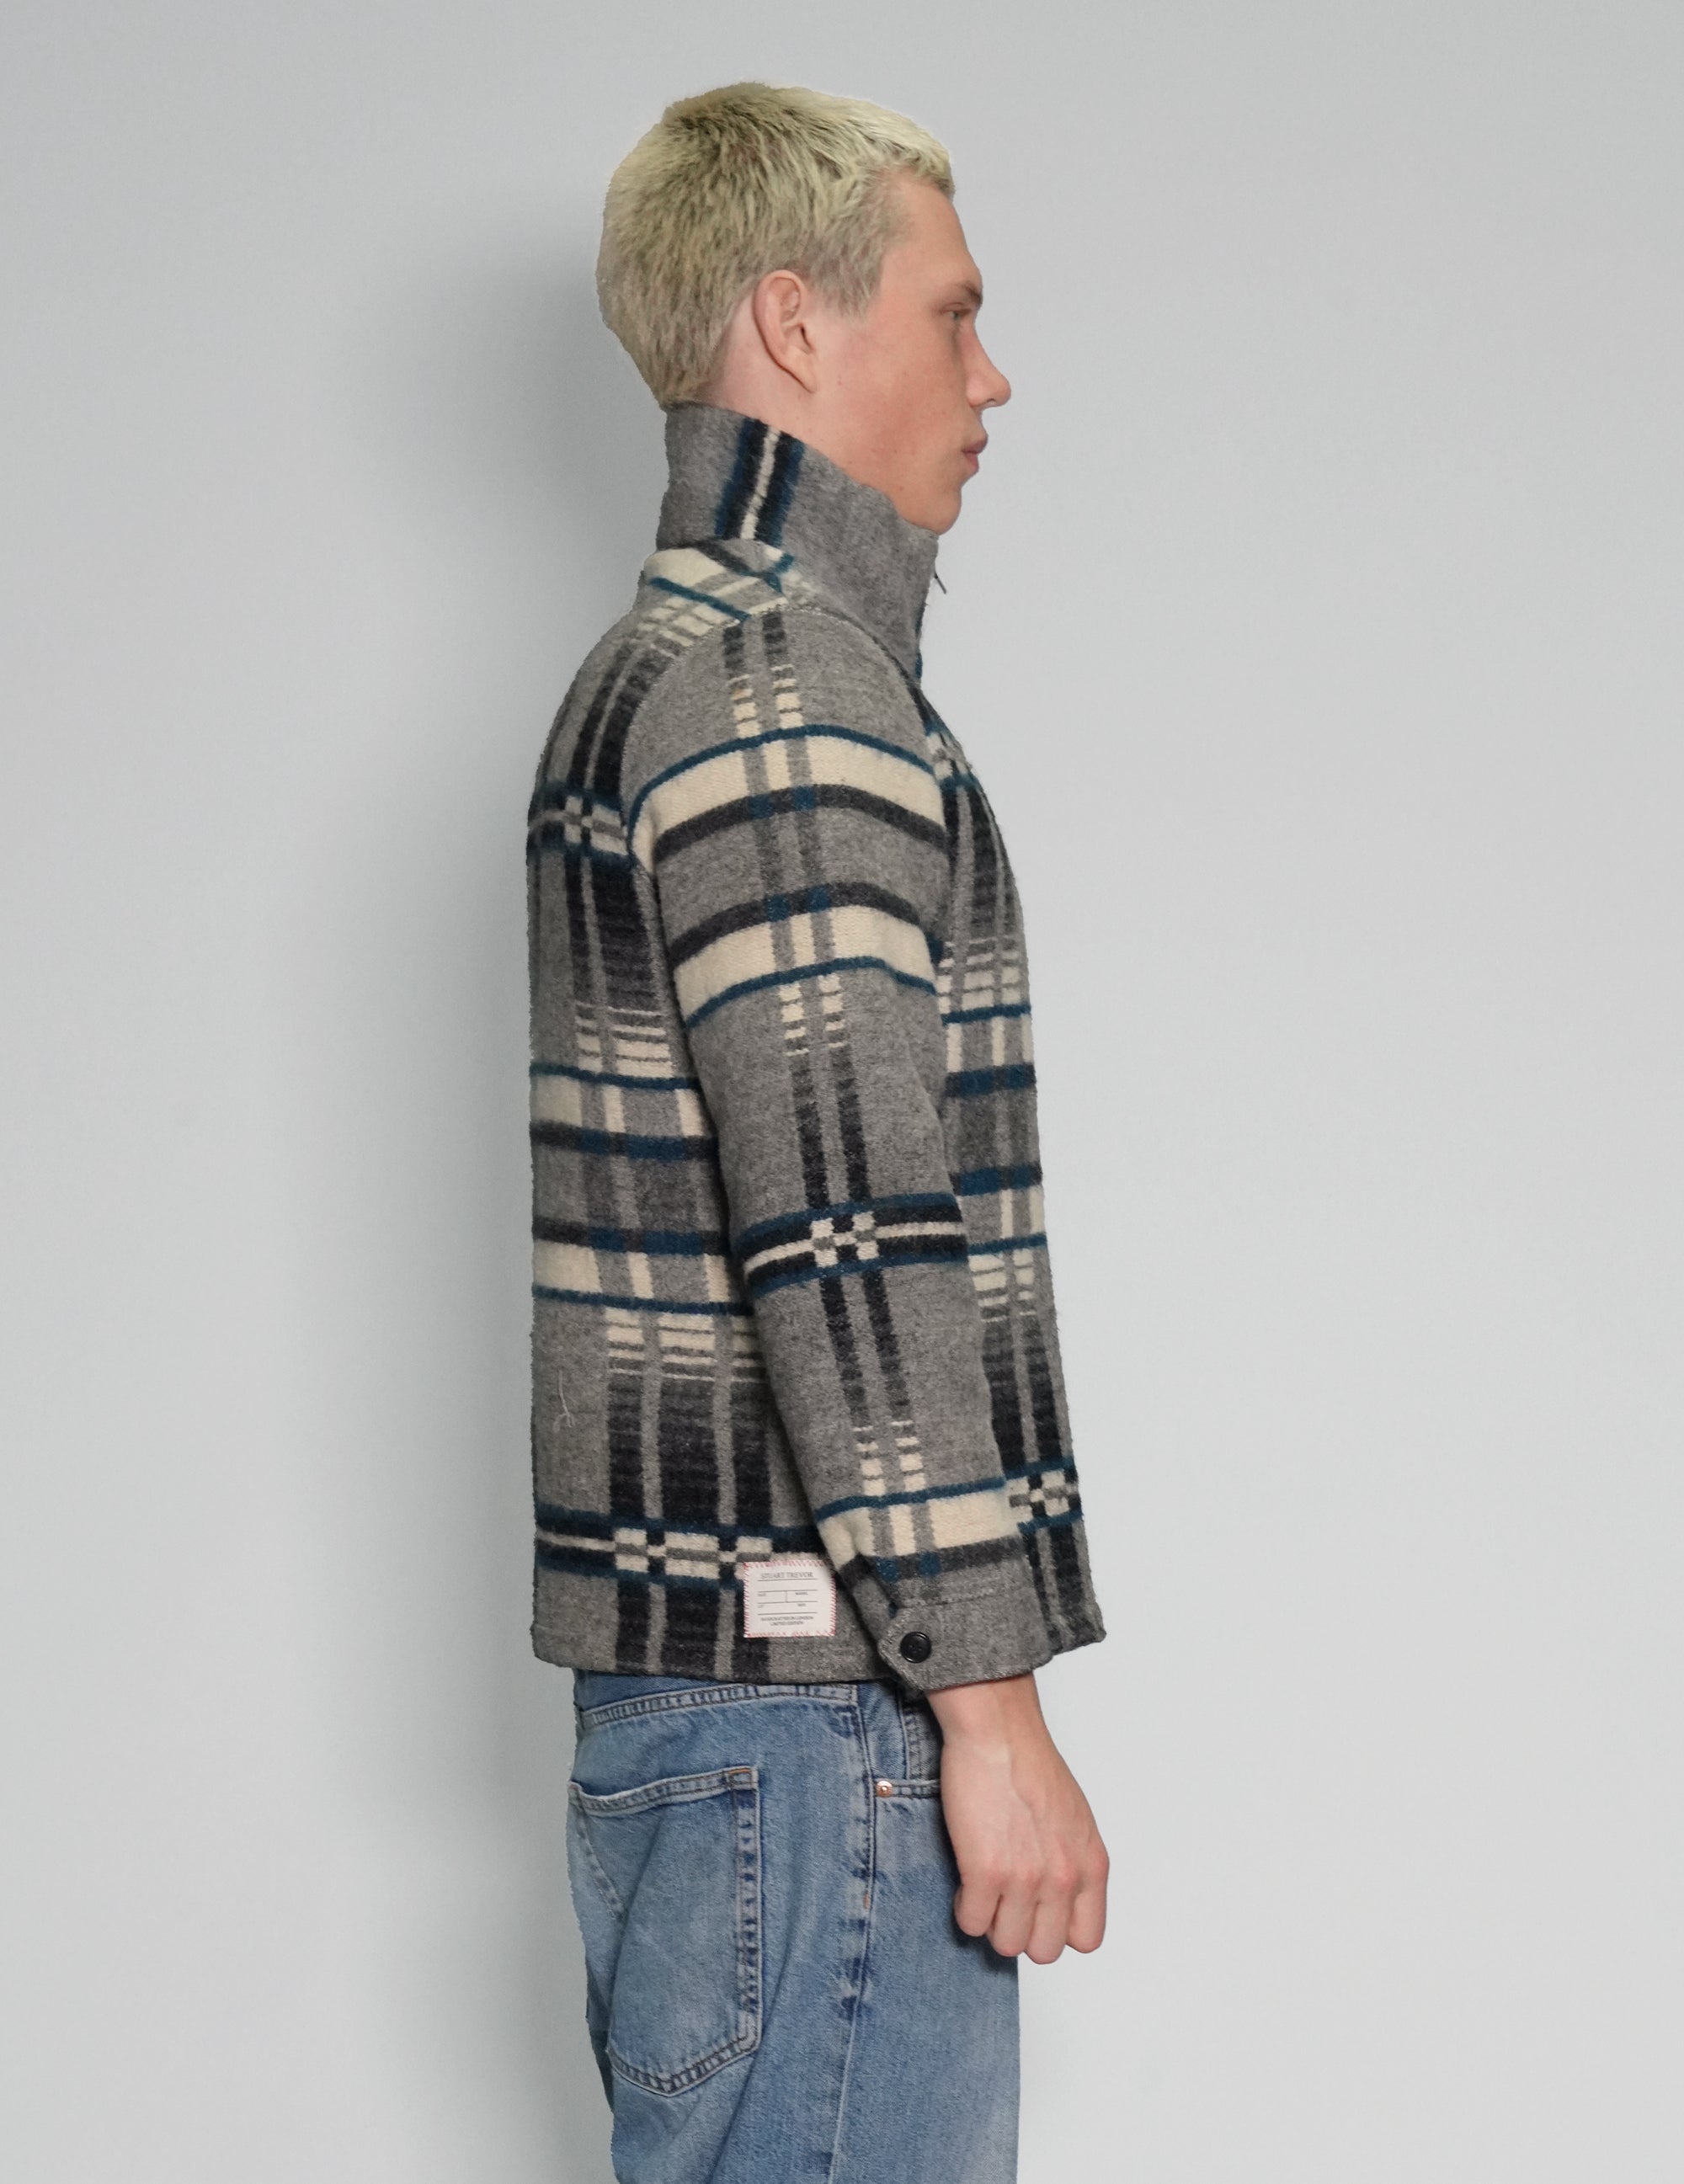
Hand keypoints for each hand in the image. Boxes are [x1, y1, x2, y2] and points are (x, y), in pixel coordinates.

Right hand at [925, 1671, 1107, 1962]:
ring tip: (982, 1889)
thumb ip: (1072, 1862)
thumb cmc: (1030, 1764)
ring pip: (1006, 1944)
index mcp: (1091, 1865)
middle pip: (1044, 1950)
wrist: (998, 1733)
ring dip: (990, 1921)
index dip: (1056, 1928)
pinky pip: (971, 1922)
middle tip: (1004, 1900)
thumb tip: (1055, 1899)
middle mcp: (1064, 1878)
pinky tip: (965, 1880)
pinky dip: (964, 1908)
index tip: (1037, 1910)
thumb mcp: (1074, 1819)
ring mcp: (1026, 1880)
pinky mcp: (986, 1873)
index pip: (1086, 1939)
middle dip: (1020, 1930)